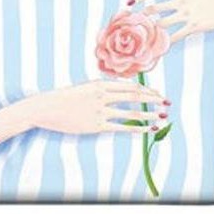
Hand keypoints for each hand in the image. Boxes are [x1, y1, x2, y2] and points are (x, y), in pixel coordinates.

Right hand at [21, 80, 169, 134]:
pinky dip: (137, 129)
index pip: (130, 86)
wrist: (47, 107)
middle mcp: (103, 95)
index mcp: (101, 83)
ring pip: (131, 112)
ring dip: (149, 115)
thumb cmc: (67, 98)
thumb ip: (104, 89)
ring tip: (161, 117)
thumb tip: (122, 90)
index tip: (158, 93)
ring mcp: (100, 110)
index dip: (147, 89)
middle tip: (166, 102)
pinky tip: (148, 130)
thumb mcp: (87, 87)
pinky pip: (121, 127)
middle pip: (135, 96)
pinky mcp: (96, 125)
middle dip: (153, 99)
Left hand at [132, 0, 213, 42]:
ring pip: (164, 23)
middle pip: (155, 8)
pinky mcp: (199, 27)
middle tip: (130, 21)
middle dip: (141, 15)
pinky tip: (159, 46)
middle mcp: (184, 2)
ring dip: (151, 29)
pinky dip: (168, 40)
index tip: (131, 1)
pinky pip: (179, 35)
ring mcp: (191, 15)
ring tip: (139, 36)